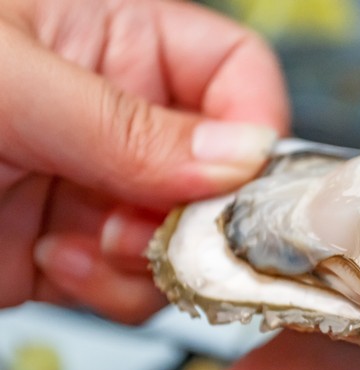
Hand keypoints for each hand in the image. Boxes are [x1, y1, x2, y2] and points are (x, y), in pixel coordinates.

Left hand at [0, 0, 287, 321]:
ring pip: (187, 239)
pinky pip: (135, 285)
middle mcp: (121, 117)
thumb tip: (239, 157)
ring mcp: (99, 189)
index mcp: (115, 39)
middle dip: (199, 214)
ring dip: (151, 260)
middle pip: (221, 174)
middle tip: (158, 231)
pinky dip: (109, 291)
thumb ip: (122, 121)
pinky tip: (55, 265)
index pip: (235, 75)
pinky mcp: (71, 252)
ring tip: (88, 245)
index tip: (238, 181)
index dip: (254, 125)